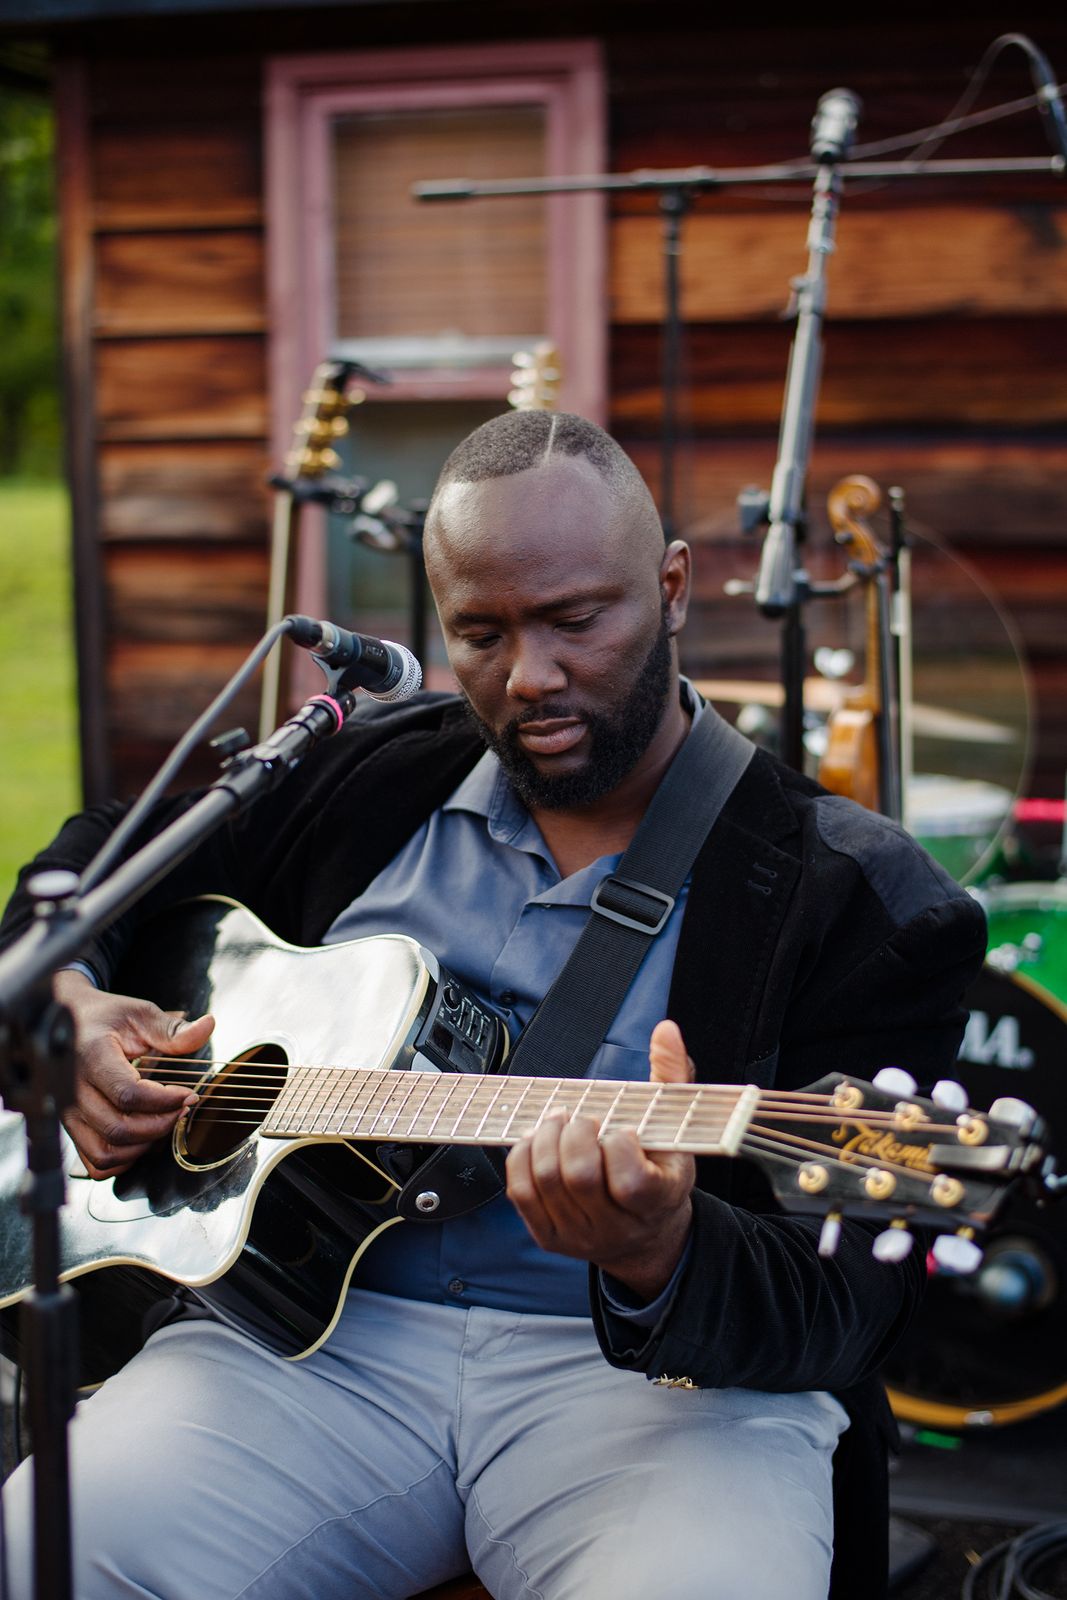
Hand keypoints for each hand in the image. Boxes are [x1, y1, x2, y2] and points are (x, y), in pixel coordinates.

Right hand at [53, 969, 213, 1177]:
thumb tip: (208, 1027)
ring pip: (105, 1152)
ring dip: (142, 1147)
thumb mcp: (139, 1014)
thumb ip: (172, 1030)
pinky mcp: (70, 1128)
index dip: (165, 1101)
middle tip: (182, 1110)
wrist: (68, 1022)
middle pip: (119, 1129)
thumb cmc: (105, 1019)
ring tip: (163, 1124)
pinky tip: (142, 1139)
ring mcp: (68, 1113)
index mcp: (92, 1057)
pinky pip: (94, 1162)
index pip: (128, 1094)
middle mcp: (73, 1090)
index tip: (189, 1094)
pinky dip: (123, 1160)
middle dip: (160, 1125)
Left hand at [505, 1018, 695, 1301]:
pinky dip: (523, 1158)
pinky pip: (521, 1193)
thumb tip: (666, 1030)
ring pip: (547, 1181)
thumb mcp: (677, 1128)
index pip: (631, 1182)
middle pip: (580, 1178)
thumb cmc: (661, 1172)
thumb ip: (672, 1076)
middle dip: (575, 1135)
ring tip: (560, 1123)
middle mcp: (617, 1228)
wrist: (646, 1233)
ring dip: (547, 1139)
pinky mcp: (550, 1237)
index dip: (620, 1147)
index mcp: (656, 1202)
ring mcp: (580, 1235)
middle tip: (582, 1120)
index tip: (622, 1130)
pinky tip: (539, 1142)